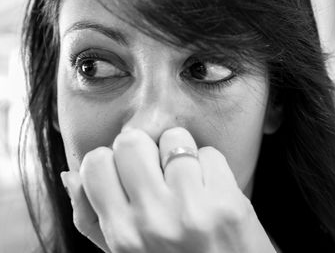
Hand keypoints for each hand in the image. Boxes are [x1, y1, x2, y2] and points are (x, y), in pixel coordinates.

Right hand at [61, 127, 275, 252]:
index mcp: (121, 233)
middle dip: (144, 148)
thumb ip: (92, 218)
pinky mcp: (227, 202)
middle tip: (157, 169)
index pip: (96, 162)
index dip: (112, 160)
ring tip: (187, 178)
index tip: (128, 171)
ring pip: (174, 138)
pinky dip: (210, 165)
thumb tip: (71, 175)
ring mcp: (191, 209)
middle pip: (131, 141)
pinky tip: (211, 188)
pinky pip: (209, 153)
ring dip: (180, 152)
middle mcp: (152, 219)